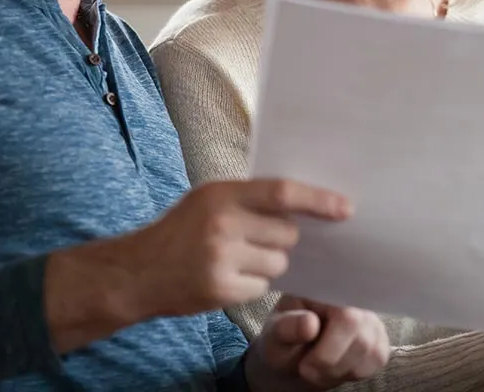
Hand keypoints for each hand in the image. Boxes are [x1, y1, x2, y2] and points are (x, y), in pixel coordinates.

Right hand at [123, 179, 351, 319]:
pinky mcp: (221, 291)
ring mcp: (222, 259)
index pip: (281, 192)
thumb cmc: (180, 229)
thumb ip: (248, 197)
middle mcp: (223, 224)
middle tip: (257, 237)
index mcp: (222, 194)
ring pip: (278, 263)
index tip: (345, 208)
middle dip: (282, 238)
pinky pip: (262, 288)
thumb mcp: (208, 199)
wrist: (138, 271)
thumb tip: (300, 201)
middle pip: (286, 233)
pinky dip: (252, 284)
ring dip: (268, 262)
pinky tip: (227, 276)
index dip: (317, 199)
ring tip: (237, 257)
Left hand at [245, 295, 389, 390]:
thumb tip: (310, 323)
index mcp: (323, 285)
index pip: (345, 313)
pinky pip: (378, 359)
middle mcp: (352, 293)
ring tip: (318, 366)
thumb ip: (288, 327)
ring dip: (340, 370)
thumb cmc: (282, 339)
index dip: (331, 343)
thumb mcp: (274, 334)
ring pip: (371, 351)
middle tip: (306, 369)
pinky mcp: (378, 336)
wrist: (292, 357)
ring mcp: (368, 314)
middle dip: (331, 362)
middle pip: (360, 336)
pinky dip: (355, 371)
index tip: (306, 364)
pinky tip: (337, 365)